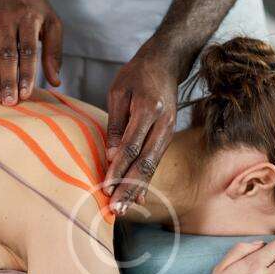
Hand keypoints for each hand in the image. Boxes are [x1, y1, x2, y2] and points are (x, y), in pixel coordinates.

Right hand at [0, 0, 61, 105]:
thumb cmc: (34, 9)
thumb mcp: (52, 23)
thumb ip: (54, 52)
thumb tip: (55, 81)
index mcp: (28, 18)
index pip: (28, 50)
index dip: (26, 73)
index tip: (26, 93)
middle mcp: (7, 20)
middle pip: (7, 55)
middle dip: (8, 80)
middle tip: (9, 101)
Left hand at [103, 51, 179, 214]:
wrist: (165, 63)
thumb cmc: (136, 75)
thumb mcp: (118, 92)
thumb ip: (115, 124)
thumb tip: (111, 156)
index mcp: (148, 109)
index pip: (131, 146)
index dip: (118, 169)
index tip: (106, 187)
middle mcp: (163, 124)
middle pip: (145, 162)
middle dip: (128, 188)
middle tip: (116, 209)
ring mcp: (168, 131)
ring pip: (152, 166)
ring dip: (136, 190)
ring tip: (123, 210)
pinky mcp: (167, 137)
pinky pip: (155, 162)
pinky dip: (145, 181)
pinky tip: (137, 199)